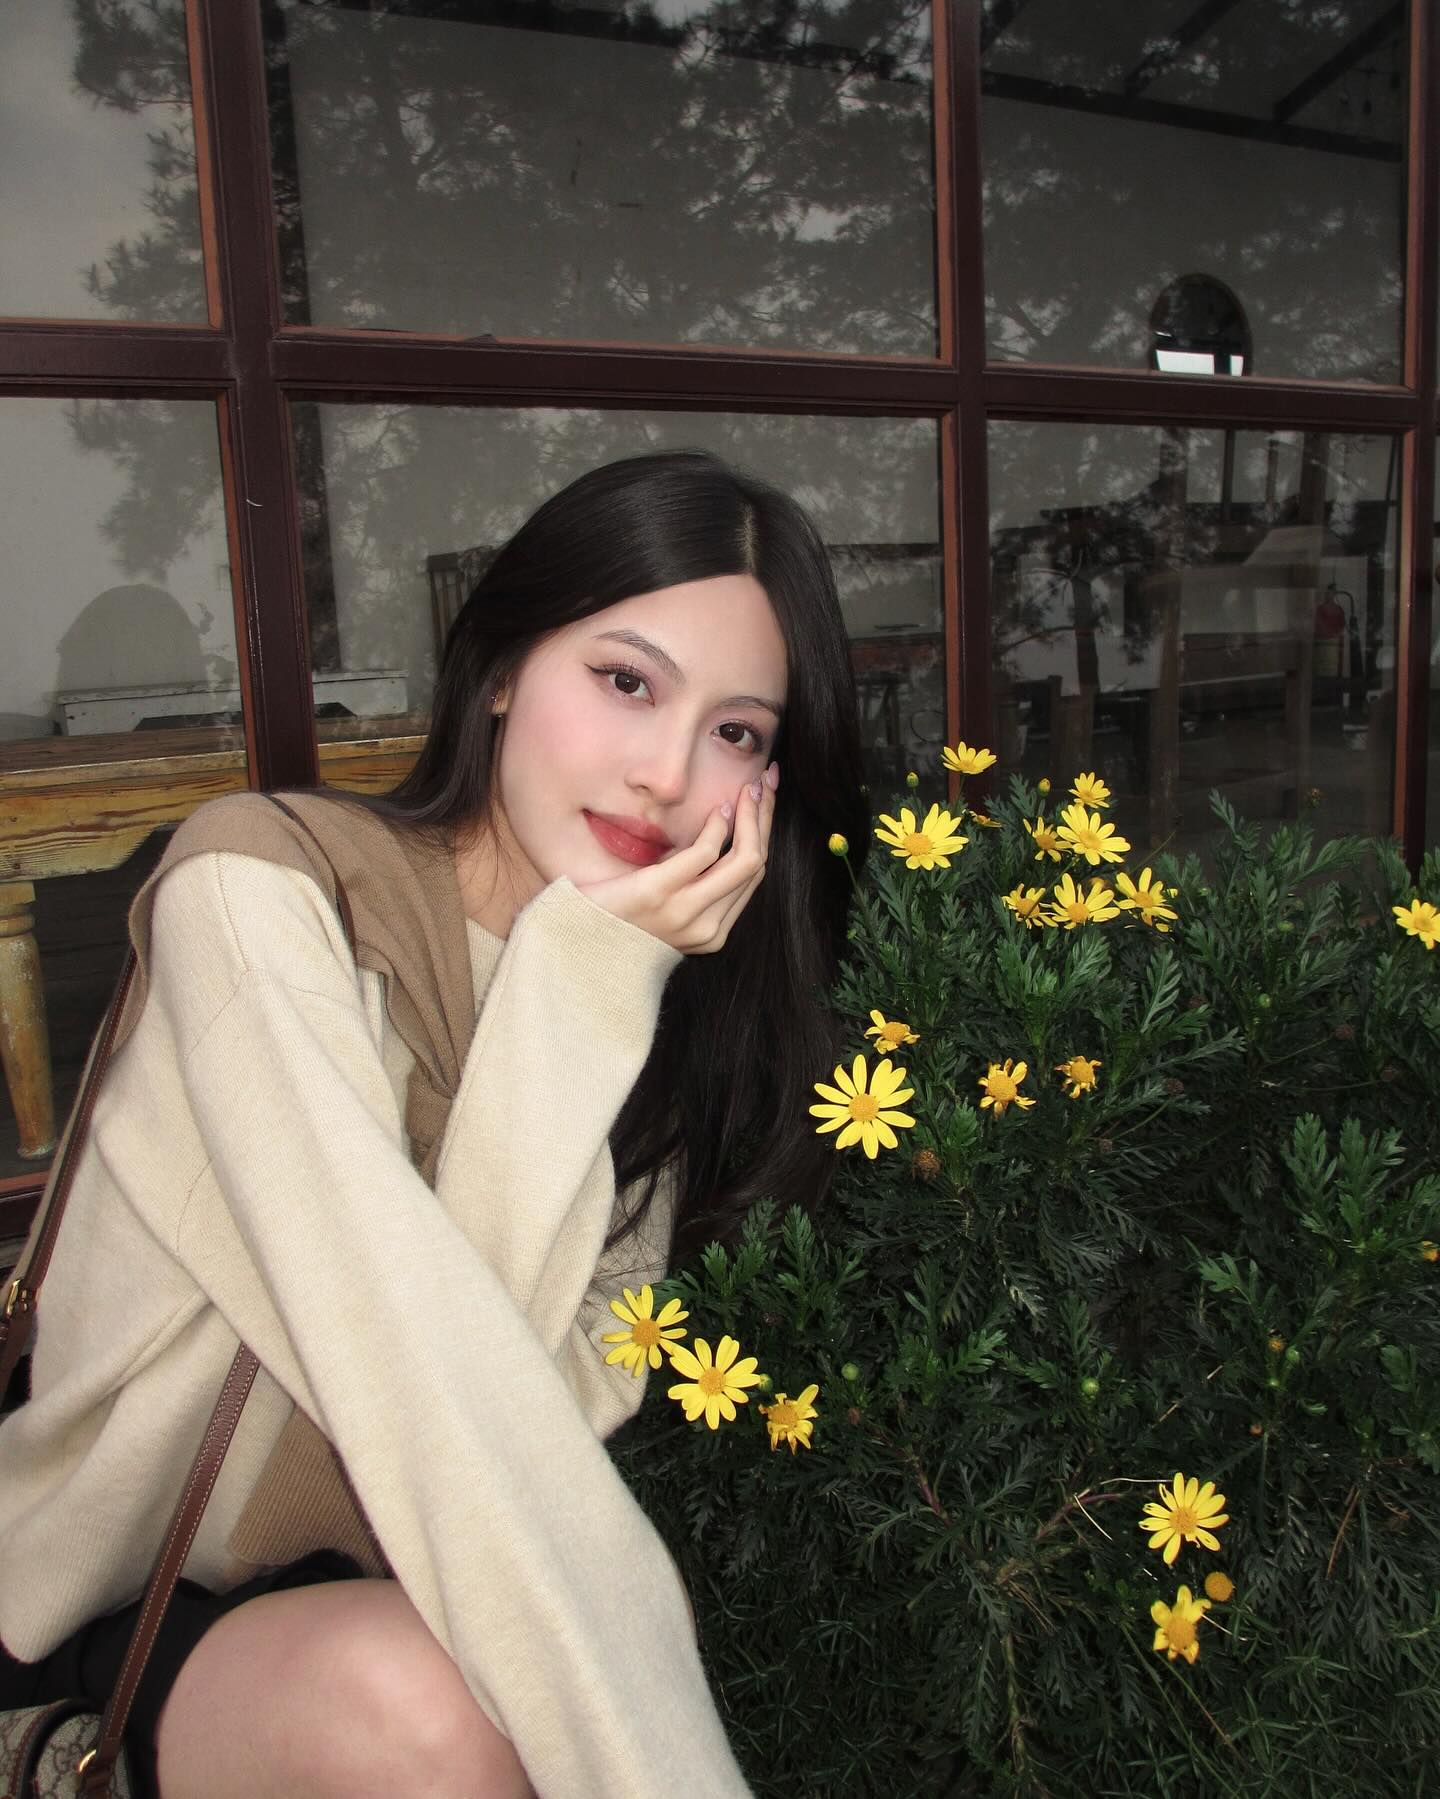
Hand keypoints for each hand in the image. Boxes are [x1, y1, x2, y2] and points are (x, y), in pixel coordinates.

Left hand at [575, 763, 777, 953]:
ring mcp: (685, 913)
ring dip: (752, 817)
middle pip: (756, 864)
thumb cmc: (617, 920)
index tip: (765, 800)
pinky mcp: (659, 893)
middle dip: (766, 818)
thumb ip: (693, 886)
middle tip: (766, 783)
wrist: (573, 942)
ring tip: (749, 789)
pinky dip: (717, 827)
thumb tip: (717, 839)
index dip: (764, 833)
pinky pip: (705, 854)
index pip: (753, 877)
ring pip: (745, 859)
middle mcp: (707, 928)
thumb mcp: (665, 908)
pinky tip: (717, 809)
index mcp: (712, 932)